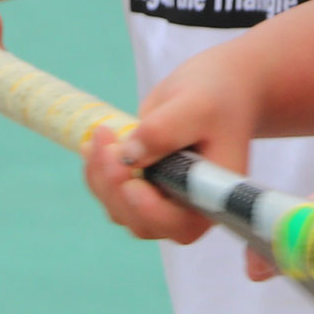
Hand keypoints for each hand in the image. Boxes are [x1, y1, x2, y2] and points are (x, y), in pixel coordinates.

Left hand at [85, 47, 263, 247]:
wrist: (215, 88)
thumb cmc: (216, 97)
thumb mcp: (196, 106)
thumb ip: (164, 131)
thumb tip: (128, 155)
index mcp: (213, 199)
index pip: (181, 224)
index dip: (150, 211)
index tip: (130, 182)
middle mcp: (188, 210)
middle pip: (142, 222)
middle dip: (115, 186)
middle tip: (105, 138)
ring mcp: (163, 203)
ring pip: (120, 210)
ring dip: (101, 177)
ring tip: (103, 133)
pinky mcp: (144, 190)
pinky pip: (111, 195)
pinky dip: (98, 172)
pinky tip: (97, 143)